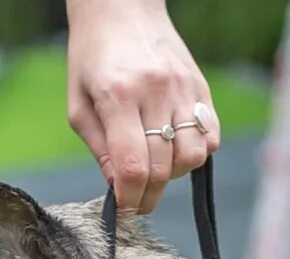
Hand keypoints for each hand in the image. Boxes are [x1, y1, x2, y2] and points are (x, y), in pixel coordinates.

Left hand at [66, 0, 220, 213]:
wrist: (121, 7)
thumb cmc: (93, 55)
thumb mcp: (79, 102)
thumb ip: (99, 148)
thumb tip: (118, 187)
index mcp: (118, 95)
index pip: (133, 167)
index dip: (129, 199)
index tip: (124, 208)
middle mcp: (156, 92)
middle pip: (163, 168)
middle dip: (149, 194)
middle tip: (138, 199)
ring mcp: (184, 89)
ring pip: (192, 158)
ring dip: (175, 174)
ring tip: (157, 167)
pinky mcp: (201, 88)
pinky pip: (210, 138)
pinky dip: (196, 153)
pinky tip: (176, 147)